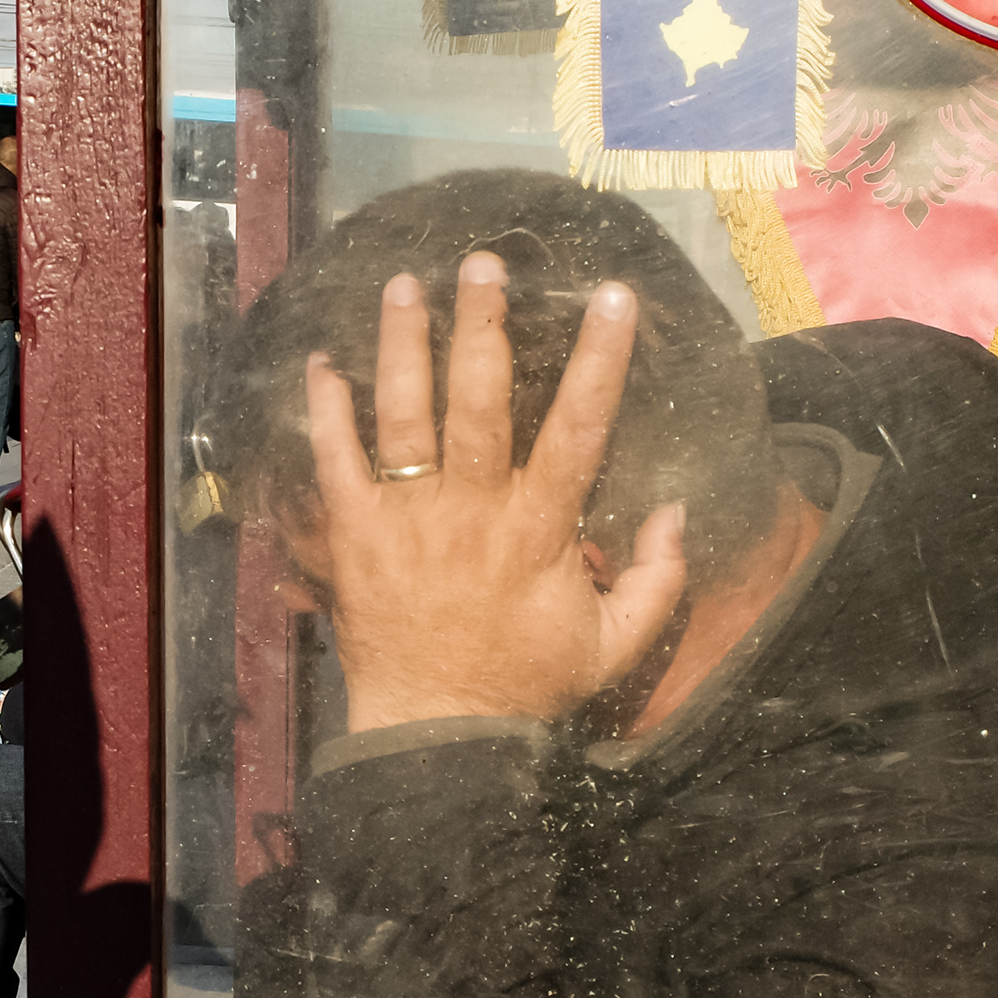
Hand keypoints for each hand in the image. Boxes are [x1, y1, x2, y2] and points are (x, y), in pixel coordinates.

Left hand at [296, 254, 687, 731]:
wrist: (437, 735)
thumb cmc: (526, 689)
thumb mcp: (615, 646)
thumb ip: (658, 581)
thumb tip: (675, 513)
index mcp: (538, 532)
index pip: (578, 430)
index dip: (598, 361)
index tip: (613, 298)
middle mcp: (471, 513)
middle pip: (479, 403)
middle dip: (482, 326)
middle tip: (484, 263)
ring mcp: (408, 521)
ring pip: (404, 417)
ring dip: (404, 346)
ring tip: (405, 283)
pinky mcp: (355, 537)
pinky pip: (335, 463)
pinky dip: (326, 412)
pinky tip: (322, 363)